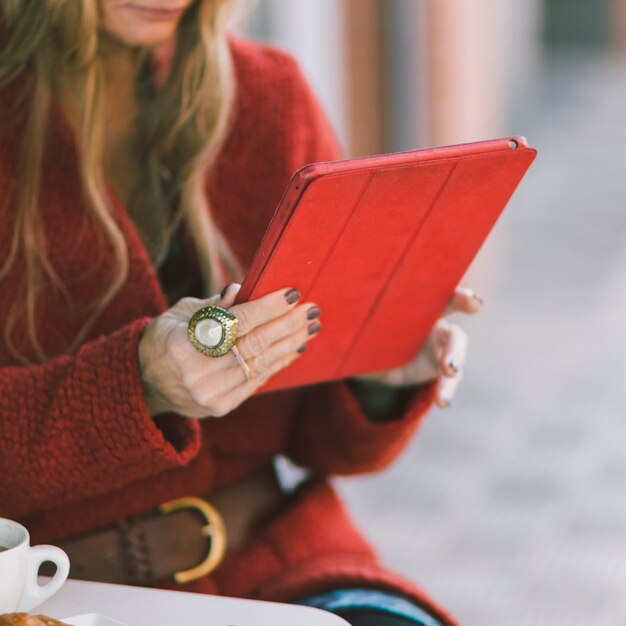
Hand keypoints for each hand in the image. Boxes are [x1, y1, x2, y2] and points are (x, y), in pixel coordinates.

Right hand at [138, 284, 321, 417]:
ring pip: (261, 364)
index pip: (237, 323)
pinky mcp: (221, 407)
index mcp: (184, 344)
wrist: (144, 383)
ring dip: (291, 344)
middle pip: (255, 345)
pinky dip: (279, 362)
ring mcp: (211, 394)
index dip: (268, 308)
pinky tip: (296, 347)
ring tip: (312, 326)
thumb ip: (213, 305)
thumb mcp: (178, 314)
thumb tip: (244, 290)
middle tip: (312, 310)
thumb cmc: (164, 339)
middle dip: (288, 325)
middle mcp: (198, 373)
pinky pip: (258, 381)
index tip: (292, 293)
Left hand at [352, 287, 483, 407]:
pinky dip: (446, 390)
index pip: (427, 282)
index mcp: (411, 300)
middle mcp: (431, 317)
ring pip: (455, 347)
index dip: (439, 276)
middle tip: (473, 303)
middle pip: (452, 304)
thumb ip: (348, 319)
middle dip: (465, 301)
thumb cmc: (366, 335)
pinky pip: (447, 379)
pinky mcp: (440, 368)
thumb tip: (317, 314)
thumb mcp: (356, 326)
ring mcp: (440, 343)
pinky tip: (443, 402)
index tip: (454, 279)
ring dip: (455, 357)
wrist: (374, 365)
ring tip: (450, 370)